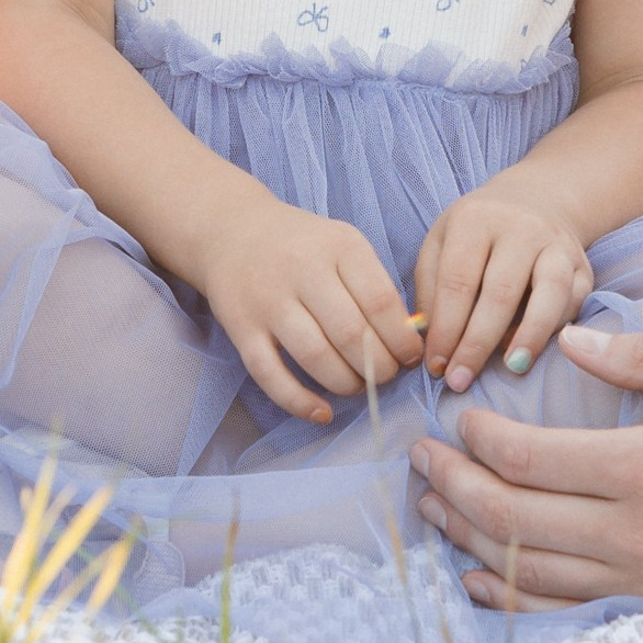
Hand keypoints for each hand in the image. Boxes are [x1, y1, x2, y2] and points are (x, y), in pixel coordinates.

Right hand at [193, 196, 422, 425]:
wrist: (231, 230)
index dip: (402, 340)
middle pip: (351, 334)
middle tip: (385, 375)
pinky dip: (299, 402)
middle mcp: (303, 270)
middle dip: (379, 368)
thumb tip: (408, 341)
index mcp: (339, 246)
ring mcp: (269, 300)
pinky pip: (270, 374)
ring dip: (346, 384)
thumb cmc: (301, 244)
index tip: (411, 358)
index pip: (381, 301)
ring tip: (357, 386)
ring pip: (315, 357)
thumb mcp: (344, 245)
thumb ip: (374, 286)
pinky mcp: (241, 327)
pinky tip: (322, 412)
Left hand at [407, 323, 642, 612]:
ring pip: (530, 572)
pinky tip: (483, 582)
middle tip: (415, 463)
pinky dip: (515, 597)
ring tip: (432, 511)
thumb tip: (575, 342)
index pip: (532, 460)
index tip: (453, 416)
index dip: (478, 441)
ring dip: (469, 540)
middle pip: (512, 519)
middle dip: (451, 490)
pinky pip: (572, 612)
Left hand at [412, 180, 591, 393]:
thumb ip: (430, 289)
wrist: (536, 202)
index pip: (457, 281)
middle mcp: (521, 227)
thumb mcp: (441, 243)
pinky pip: (572, 303)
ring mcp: (557, 245)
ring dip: (529, 337)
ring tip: (511, 369)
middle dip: (477, 344)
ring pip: (549, 293)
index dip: (445, 328)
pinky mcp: (583, 266)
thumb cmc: (477, 233)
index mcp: (476, 219)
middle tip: (459, 380)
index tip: (435, 365)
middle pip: (500, 292)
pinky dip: (553, 331)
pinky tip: (530, 351)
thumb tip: (429, 343)